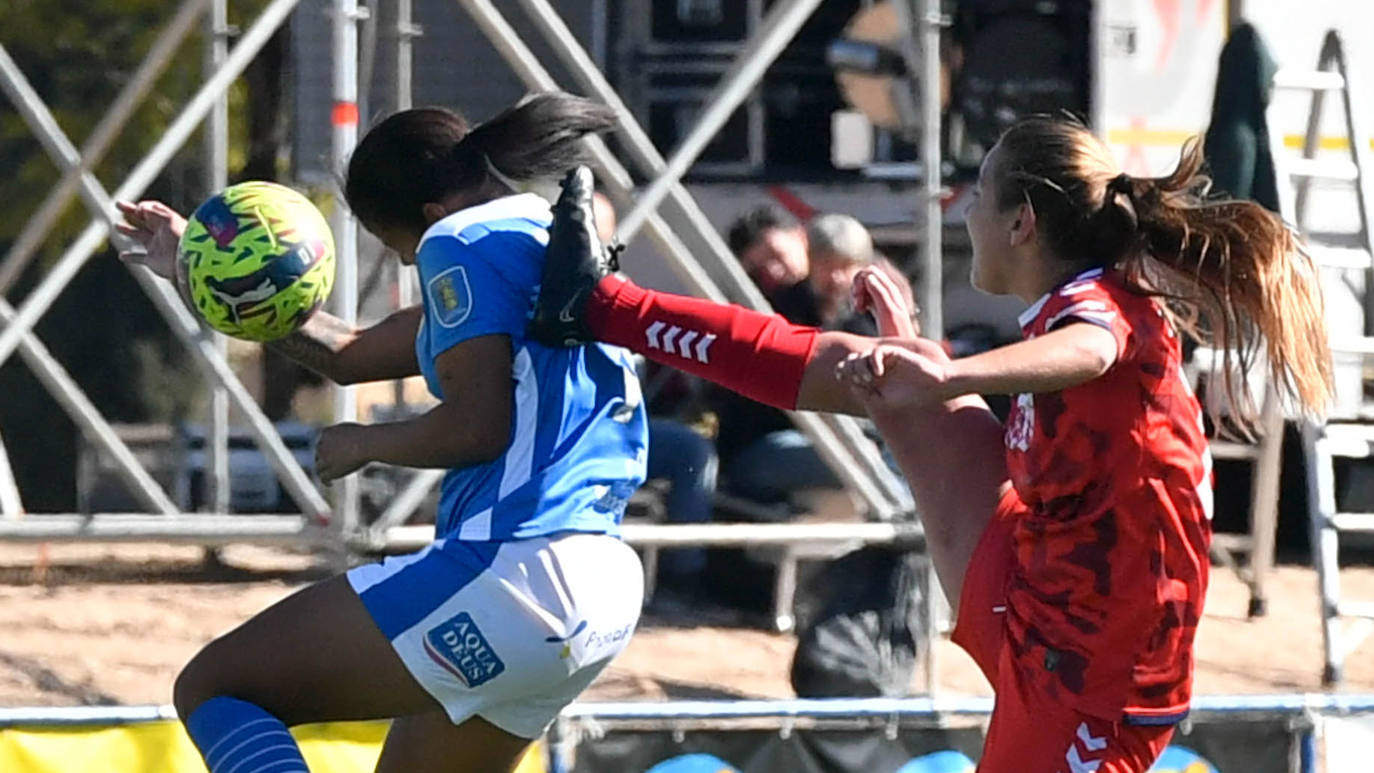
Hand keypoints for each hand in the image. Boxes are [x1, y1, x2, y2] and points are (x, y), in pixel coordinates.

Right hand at [114, 200, 185, 279]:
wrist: (188, 262)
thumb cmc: (181, 239)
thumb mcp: (170, 220)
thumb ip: (155, 211)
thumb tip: (139, 208)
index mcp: (167, 222)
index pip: (152, 210)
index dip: (143, 206)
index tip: (136, 208)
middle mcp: (161, 233)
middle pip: (143, 219)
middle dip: (130, 211)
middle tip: (118, 203)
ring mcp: (156, 246)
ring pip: (139, 236)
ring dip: (128, 231)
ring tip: (116, 225)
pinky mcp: (153, 260)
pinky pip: (139, 258)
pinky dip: (130, 257)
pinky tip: (121, 256)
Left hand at [314, 423, 371, 482]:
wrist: (367, 443)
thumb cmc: (366, 436)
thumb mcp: (354, 431)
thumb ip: (347, 434)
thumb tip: (350, 438)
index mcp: (327, 433)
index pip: (323, 441)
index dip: (325, 447)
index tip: (329, 452)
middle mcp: (322, 445)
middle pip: (319, 453)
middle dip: (323, 458)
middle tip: (328, 465)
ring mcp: (325, 459)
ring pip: (319, 466)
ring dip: (323, 470)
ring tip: (328, 476)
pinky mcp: (331, 470)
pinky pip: (324, 477)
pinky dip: (326, 481)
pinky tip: (330, 484)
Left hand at [835, 343, 949, 408]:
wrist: (932, 388)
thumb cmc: (910, 396)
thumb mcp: (883, 400)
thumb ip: (865, 393)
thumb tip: (850, 383)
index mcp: (872, 376)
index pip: (850, 368)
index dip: (840, 369)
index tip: (839, 377)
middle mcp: (876, 365)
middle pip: (852, 359)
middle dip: (849, 368)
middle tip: (860, 380)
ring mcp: (885, 358)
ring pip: (862, 355)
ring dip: (861, 367)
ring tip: (869, 379)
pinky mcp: (894, 352)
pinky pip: (877, 352)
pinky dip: (873, 362)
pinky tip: (878, 373)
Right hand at [852, 266, 918, 338]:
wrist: (902, 349)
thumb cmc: (896, 334)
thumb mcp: (888, 313)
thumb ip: (880, 294)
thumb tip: (868, 276)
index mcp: (891, 290)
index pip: (870, 272)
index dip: (859, 282)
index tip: (858, 300)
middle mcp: (887, 291)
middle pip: (865, 276)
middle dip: (856, 288)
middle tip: (856, 306)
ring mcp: (883, 298)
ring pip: (863, 285)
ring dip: (856, 294)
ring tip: (857, 310)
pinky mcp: (879, 306)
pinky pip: (865, 294)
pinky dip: (859, 300)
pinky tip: (859, 311)